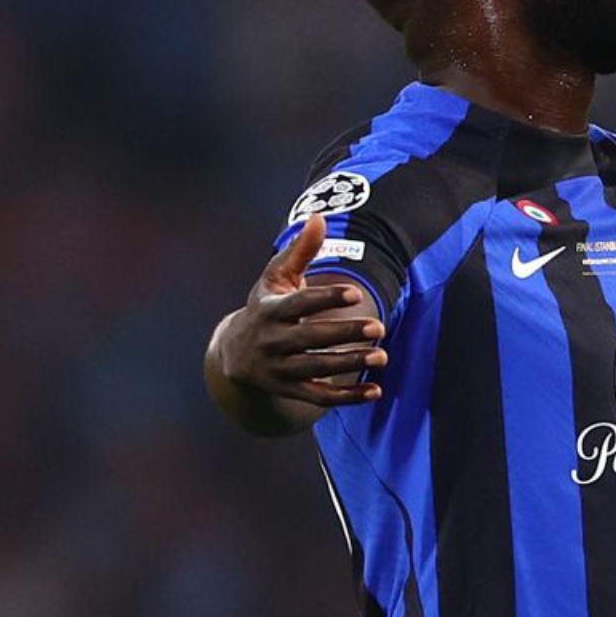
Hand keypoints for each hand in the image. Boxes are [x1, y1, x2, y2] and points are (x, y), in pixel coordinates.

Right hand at [211, 215, 386, 407]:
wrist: (233, 354)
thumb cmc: (267, 307)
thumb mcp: (276, 278)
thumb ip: (300, 251)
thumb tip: (319, 218)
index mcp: (269, 310)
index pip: (299, 304)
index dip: (326, 299)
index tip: (356, 294)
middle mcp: (271, 341)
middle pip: (310, 339)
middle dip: (344, 334)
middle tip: (380, 327)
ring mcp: (278, 369)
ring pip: (316, 370)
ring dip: (350, 365)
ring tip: (382, 356)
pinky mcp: (288, 390)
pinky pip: (318, 397)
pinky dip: (347, 398)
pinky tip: (375, 391)